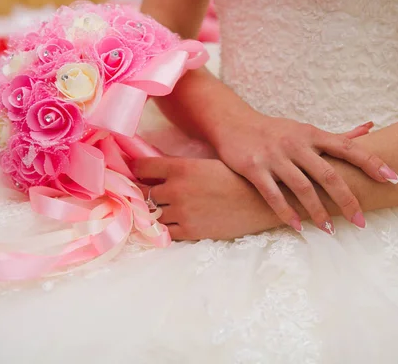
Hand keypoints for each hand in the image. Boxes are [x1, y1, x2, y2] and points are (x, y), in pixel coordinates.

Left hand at [132, 157, 281, 239]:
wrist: (259, 201)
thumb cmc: (236, 178)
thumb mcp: (205, 164)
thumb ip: (179, 167)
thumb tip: (157, 171)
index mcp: (180, 167)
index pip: (142, 167)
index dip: (138, 170)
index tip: (139, 173)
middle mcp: (176, 189)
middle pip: (146, 193)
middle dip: (149, 194)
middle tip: (154, 195)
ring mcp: (181, 212)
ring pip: (154, 215)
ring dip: (158, 213)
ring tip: (168, 210)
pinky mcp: (190, 231)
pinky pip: (167, 233)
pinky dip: (168, 229)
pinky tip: (176, 223)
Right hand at [212, 111, 397, 232]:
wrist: (233, 124)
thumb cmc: (274, 131)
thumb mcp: (305, 129)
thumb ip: (337, 136)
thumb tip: (369, 129)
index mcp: (311, 134)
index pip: (348, 148)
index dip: (371, 162)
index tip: (393, 179)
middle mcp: (295, 144)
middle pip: (328, 174)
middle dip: (347, 199)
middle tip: (361, 221)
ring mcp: (274, 157)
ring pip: (302, 188)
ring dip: (318, 212)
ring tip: (330, 230)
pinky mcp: (254, 168)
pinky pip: (273, 195)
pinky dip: (286, 213)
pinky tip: (297, 226)